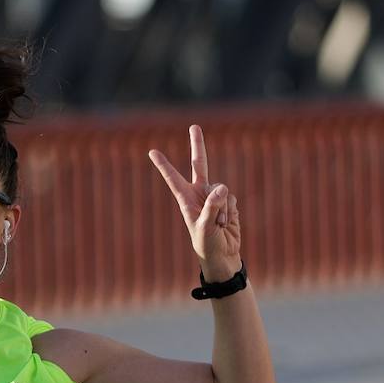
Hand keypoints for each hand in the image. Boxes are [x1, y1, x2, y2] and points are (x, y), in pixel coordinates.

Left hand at [148, 125, 241, 280]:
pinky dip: (230, 210)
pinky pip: (231, 198)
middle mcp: (199, 194)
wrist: (222, 255)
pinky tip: (225, 223)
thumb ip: (212, 206)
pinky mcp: (228, 202)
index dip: (164, 165)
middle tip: (194, 126)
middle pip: (200, 165)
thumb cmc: (207, 245)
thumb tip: (222, 187)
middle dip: (198, 145)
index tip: (152, 152)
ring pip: (222, 189)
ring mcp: (214, 196)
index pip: (173, 179)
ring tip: (217, 224)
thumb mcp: (205, 227)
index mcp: (185, 200)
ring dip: (222, 208)